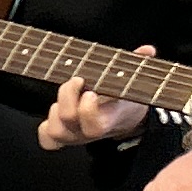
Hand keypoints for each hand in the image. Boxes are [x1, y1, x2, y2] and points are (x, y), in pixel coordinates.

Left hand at [40, 44, 155, 151]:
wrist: (125, 118)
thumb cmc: (126, 97)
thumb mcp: (135, 81)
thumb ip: (139, 63)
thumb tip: (147, 50)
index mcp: (109, 121)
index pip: (94, 126)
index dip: (87, 109)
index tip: (91, 90)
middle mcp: (89, 132)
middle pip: (68, 120)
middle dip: (68, 96)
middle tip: (77, 80)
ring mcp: (74, 135)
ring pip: (54, 130)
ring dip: (55, 109)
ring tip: (67, 94)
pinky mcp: (62, 136)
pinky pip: (47, 140)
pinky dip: (44, 128)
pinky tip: (55, 109)